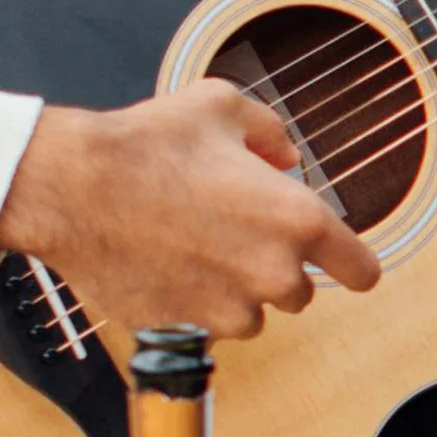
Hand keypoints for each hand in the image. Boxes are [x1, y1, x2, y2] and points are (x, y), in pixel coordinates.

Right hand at [0, 80, 379, 340]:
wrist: (75, 190)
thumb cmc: (147, 145)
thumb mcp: (221, 108)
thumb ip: (270, 134)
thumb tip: (285, 158)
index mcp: (295, 220)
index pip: (361, 270)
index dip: (357, 265)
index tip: (351, 266)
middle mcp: (270, 274)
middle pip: (301, 295)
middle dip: (276, 268)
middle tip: (236, 234)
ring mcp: (226, 310)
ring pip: (253, 317)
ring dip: (236, 293)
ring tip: (196, 250)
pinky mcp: (185, 329)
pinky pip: (204, 327)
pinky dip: (194, 305)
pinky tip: (165, 266)